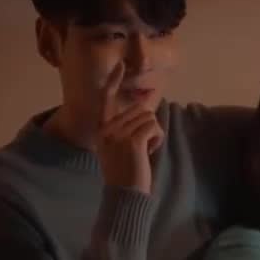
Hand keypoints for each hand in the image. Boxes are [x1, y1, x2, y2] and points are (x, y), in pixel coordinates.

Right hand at [95, 66, 163, 194]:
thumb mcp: (118, 147)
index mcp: (102, 129)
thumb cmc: (125, 173)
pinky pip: (154, 127)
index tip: (120, 65)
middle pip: (139, 109)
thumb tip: (146, 107)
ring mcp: (118, 134)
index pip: (106, 99)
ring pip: (149, 117)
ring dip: (154, 134)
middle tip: (142, 147)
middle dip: (148, 126)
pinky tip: (149, 152)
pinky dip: (158, 139)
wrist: (124, 195)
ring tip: (144, 152)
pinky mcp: (132, 141)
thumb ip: (126, 129)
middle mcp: (107, 129)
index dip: (113, 81)